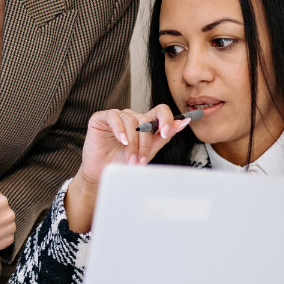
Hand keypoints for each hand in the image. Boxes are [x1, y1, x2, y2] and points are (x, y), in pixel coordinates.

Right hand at [66, 105, 190, 232]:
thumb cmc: (122, 161)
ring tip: (130, 159)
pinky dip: (120, 130)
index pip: (160, 111)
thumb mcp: (147, 152)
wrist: (102, 173)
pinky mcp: (101, 117)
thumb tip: (182, 122)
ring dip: (132, 143)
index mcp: (144, 123)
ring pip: (131, 121)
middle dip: (145, 143)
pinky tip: (122, 141)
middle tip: (141, 160)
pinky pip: (114, 116)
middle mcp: (132, 117)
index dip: (166, 118)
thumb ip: (163, 137)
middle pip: (146, 120)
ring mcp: (117, 116)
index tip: (166, 133)